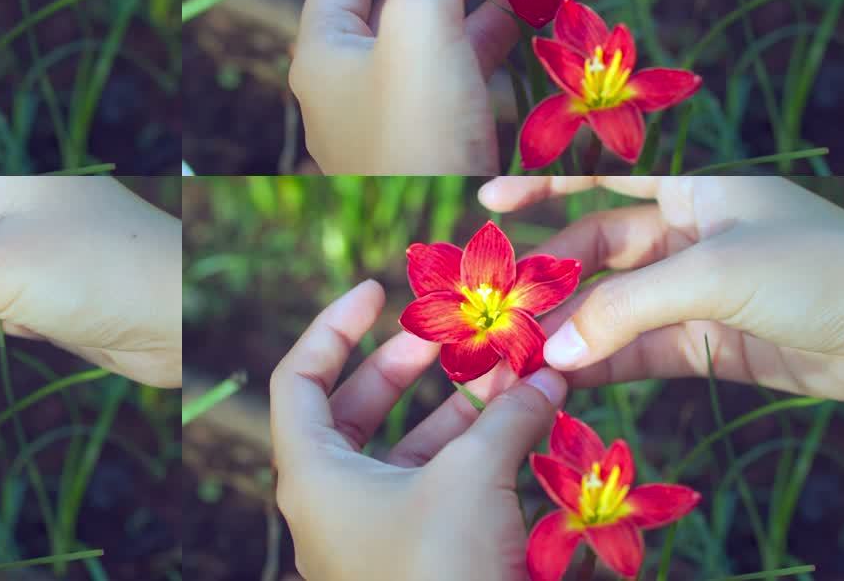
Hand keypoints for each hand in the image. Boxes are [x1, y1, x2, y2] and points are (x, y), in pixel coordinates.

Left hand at [271, 280, 570, 580]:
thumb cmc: (441, 570)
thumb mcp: (471, 479)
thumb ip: (505, 417)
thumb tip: (545, 376)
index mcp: (311, 473)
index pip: (299, 378)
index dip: (333, 327)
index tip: (377, 291)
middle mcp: (331, 500)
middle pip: (354, 410)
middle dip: (406, 368)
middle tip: (450, 333)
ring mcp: (372, 533)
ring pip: (404, 451)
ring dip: (454, 410)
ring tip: (506, 373)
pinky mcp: (414, 559)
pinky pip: (434, 490)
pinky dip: (471, 456)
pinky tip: (520, 427)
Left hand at [290, 0, 521, 174]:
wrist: (441, 243)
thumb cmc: (416, 130)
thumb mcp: (422, 22)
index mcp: (322, 47)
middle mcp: (345, 78)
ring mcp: (387, 111)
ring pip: (428, 32)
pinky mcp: (428, 139)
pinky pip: (453, 72)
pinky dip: (485, 39)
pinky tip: (522, 18)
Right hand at [480, 176, 843, 404]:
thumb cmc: (823, 271)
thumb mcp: (715, 274)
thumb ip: (626, 308)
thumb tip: (552, 347)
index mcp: (694, 186)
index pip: (604, 176)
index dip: (544, 184)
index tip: (486, 200)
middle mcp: (690, 234)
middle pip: (598, 252)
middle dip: (549, 281)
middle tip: (498, 312)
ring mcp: (698, 293)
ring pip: (613, 309)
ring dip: (569, 332)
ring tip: (518, 358)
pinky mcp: (712, 345)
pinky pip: (640, 350)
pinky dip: (603, 364)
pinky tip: (565, 378)